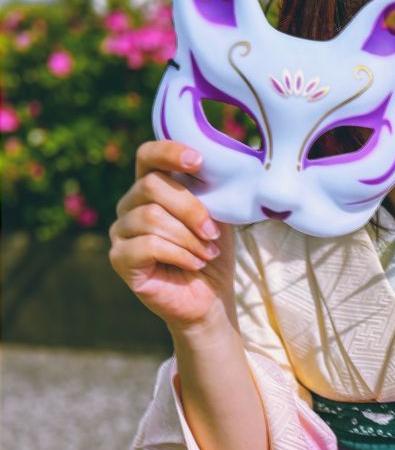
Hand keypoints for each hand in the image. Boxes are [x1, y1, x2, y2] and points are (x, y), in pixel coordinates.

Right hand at [108, 140, 236, 331]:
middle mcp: (130, 205)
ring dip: (188, 237)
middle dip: (190, 209)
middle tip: (212, 232)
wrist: (210, 297)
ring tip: (206, 252)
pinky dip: (179, 254)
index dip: (168, 152)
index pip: (147, 155)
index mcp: (151, 187)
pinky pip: (147, 245)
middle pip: (151, 186)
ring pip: (151, 217)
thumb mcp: (217, 215)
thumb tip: (220, 164)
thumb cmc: (211, 252)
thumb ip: (210, 189)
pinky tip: (194, 263)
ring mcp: (121, 231)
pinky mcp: (119, 258)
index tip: (198, 161)